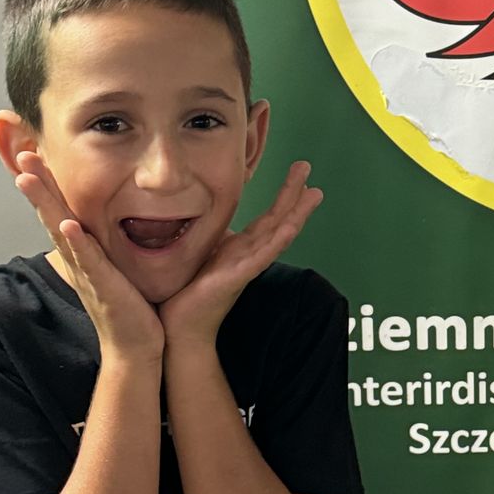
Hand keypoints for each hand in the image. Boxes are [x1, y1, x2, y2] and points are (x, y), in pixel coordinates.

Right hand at [15, 153, 163, 361]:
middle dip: (38, 184)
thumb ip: (111, 242)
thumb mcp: (117, 266)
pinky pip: (87, 262)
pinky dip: (76, 243)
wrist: (137, 348)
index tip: (37, 152)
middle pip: (52, 215)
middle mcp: (78, 260)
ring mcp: (87, 274)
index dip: (49, 183)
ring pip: (60, 232)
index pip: (61, 210)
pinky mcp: (103, 289)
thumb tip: (116, 218)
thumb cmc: (131, 308)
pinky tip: (67, 224)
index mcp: (84, 252)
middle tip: (24, 152)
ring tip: (28, 177)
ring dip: (45, 204)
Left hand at [160, 162, 322, 347]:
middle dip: (294, 193)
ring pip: (278, 234)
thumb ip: (210, 236)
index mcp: (241, 248)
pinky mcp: (237, 278)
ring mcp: (246, 266)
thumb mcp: (200, 253)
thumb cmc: (187, 293)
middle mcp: (248, 255)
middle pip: (279, 219)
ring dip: (296, 213)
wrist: (180, 327)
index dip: (284, 195)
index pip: (268, 217)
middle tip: (306, 166)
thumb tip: (204, 212)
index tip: (298, 173)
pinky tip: (290, 226)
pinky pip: (262, 256)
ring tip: (313, 193)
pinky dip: (278, 240)